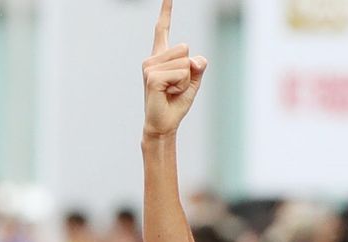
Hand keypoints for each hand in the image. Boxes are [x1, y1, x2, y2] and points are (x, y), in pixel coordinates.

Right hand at [142, 0, 207, 138]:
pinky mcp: (152, 77)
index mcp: (161, 56)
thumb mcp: (193, 82)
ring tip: (172, 91)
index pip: (162, 28)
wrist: (163, 124)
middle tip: (176, 86)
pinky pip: (180, 74)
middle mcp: (152, 58)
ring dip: (185, 80)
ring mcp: (150, 66)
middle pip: (186, 49)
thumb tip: (196, 59)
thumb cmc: (175, 102)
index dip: (165, 11)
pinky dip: (181, 86)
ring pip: (185, 63)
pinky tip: (168, 93)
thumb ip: (197, 67)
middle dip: (189, 70)